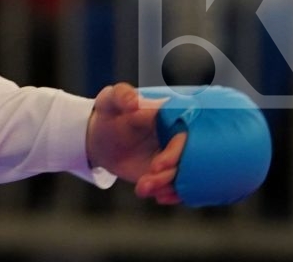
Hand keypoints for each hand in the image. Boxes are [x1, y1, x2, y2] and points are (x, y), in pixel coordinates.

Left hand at [86, 83, 185, 204]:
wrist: (102, 139)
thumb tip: (133, 101)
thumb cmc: (109, 114)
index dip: (176, 152)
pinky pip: (181, 185)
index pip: (186, 134)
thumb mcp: (110, 101)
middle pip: (189, 159)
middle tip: (147, 181)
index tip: (157, 166)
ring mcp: (177, 153)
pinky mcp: (172, 170)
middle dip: (171, 175)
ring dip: (167, 186)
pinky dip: (173, 194)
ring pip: (185, 175)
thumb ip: (121, 95)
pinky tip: (157, 197)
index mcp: (171, 114)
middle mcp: (179, 134)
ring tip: (143, 188)